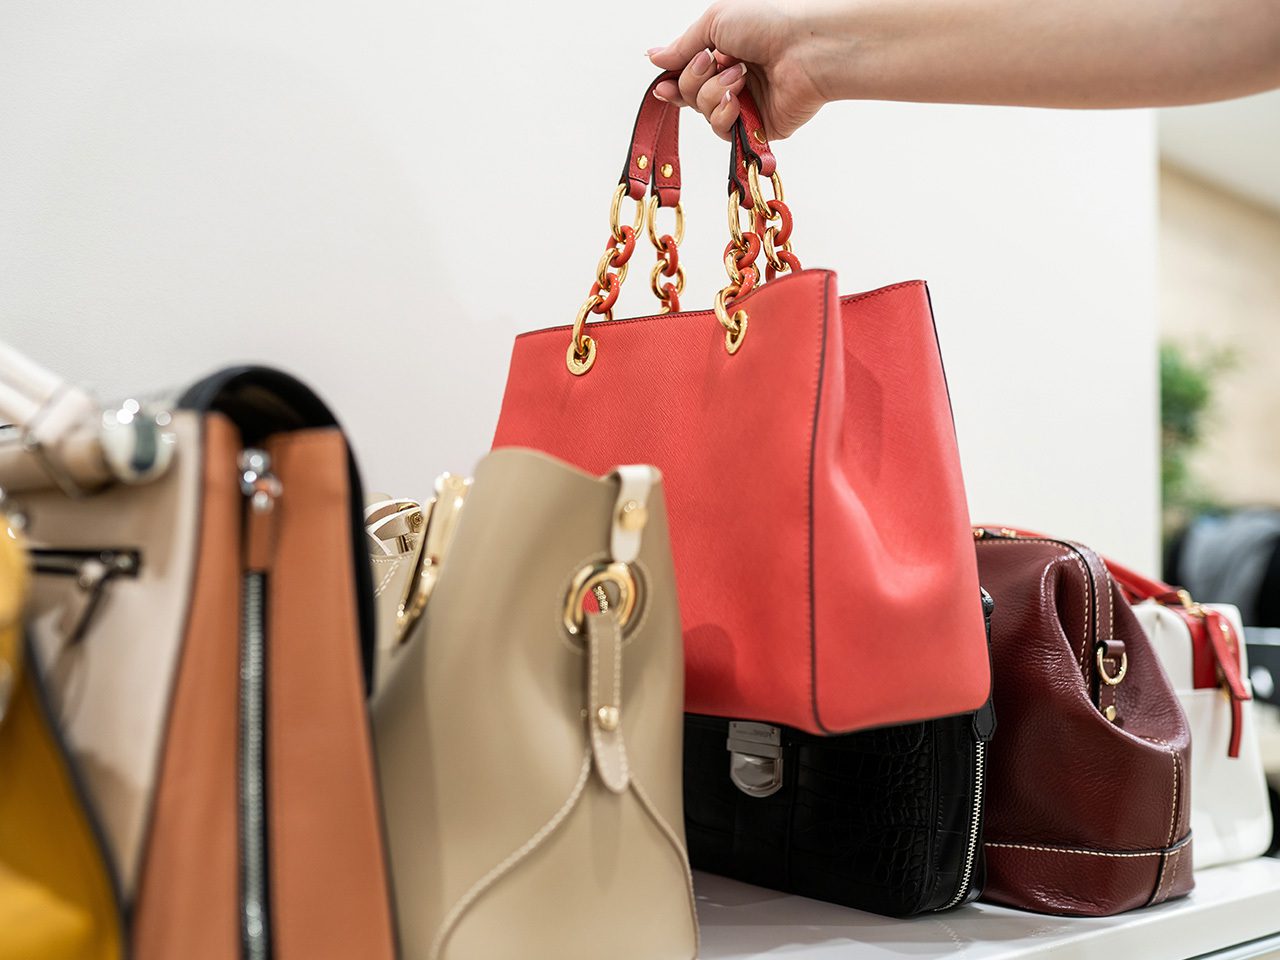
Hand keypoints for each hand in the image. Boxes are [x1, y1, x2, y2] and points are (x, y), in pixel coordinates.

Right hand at [646, 2, 832, 140]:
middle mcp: (734, 78)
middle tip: (712, 62)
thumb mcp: (715, 22)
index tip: (663, 86)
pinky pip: (722, 130)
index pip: (687, 74)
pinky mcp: (756, 127)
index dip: (672, 81)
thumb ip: (682, 45)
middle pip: (689, 94)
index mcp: (725, 52)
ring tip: (738, 75)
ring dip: (712, 93)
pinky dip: (724, 113)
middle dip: (693, 80)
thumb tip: (653, 57)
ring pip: (703, 112)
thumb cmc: (769, 24)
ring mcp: (746, 104)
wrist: (804, 48)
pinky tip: (738, 98)